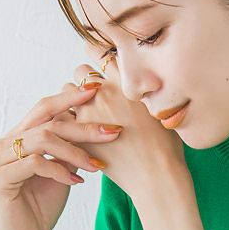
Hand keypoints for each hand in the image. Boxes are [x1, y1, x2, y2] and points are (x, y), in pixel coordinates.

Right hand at [0, 84, 122, 229]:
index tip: (97, 91)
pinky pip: (35, 164)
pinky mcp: (0, 180)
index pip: (44, 107)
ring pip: (42, 139)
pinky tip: (77, 182)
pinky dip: (60, 170)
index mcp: (17, 137)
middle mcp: (3, 144)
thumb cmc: (43, 207)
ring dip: (75, 151)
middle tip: (112, 130)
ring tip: (97, 165)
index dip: (70, 96)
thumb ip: (68, 147)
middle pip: (46, 120)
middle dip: (83, 124)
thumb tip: (93, 121)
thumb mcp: (61, 170)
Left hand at [69, 55, 190, 203]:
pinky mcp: (79, 134)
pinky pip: (62, 116)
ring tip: (84, 113)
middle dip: (85, 82)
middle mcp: (105, 92)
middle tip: (93, 95)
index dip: (98, 55)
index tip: (97, 60)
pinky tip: (75, 129)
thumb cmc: (166, 146)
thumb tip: (142, 84)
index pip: (102, 53)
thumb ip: (145, 91)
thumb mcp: (161, 109)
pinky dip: (67, 119)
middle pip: (81, 72)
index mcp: (126, 81)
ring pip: (67, 93)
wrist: (156, 176)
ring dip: (73, 99)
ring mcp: (89, 113)